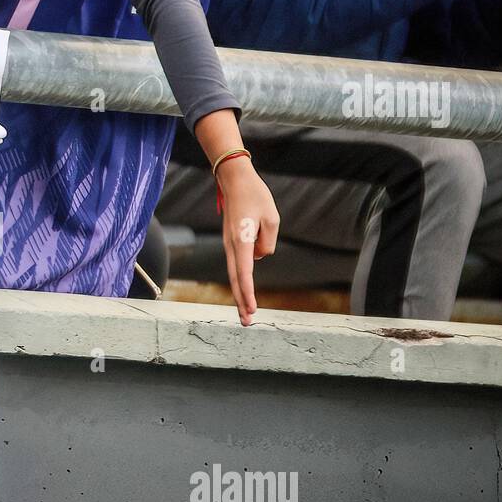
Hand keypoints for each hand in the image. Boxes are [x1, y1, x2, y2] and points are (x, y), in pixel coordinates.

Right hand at [216, 157, 278, 326]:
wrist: (234, 180)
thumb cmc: (255, 196)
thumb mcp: (272, 219)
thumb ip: (268, 243)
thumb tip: (260, 256)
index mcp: (241, 242)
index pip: (244, 273)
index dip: (248, 293)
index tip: (253, 310)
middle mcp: (232, 246)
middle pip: (235, 279)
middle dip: (241, 302)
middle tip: (247, 322)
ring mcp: (229, 244)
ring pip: (235, 274)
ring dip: (240, 294)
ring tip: (247, 312)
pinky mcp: (231, 241)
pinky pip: (237, 264)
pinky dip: (241, 280)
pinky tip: (247, 290)